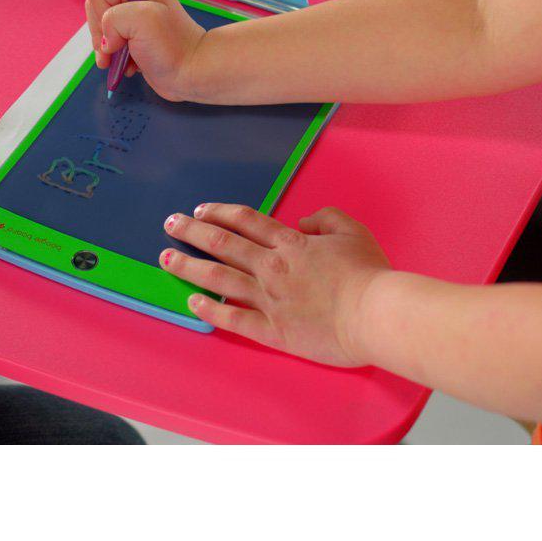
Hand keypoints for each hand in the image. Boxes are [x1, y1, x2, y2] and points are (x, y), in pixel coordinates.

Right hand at [85, 0, 205, 101]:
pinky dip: (115, 57)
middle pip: (96, 11)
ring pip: (102, 29)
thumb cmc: (172, 46)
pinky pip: (111, 42)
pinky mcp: (134, 35)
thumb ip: (112, 19)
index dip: (102, 19)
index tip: (116, 39)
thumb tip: (106, 42)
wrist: (192, 74)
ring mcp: (135, 16)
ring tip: (124, 62)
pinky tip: (130, 65)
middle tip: (115, 53)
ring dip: (108, 49)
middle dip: (102, 35)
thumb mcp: (141, 20)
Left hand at [160, 203, 391, 365]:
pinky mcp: (273, 330)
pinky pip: (234, 319)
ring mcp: (268, 299)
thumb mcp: (351, 231)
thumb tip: (302, 223)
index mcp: (290, 243)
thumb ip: (324, 219)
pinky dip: (211, 310)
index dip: (219, 213)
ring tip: (166, 259)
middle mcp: (272, 267)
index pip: (246, 221)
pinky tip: (193, 303)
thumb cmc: (368, 273)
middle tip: (170, 225)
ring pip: (218, 279)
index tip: (200, 210)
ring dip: (189, 267)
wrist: (375, 313)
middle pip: (222, 244)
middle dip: (192, 232)